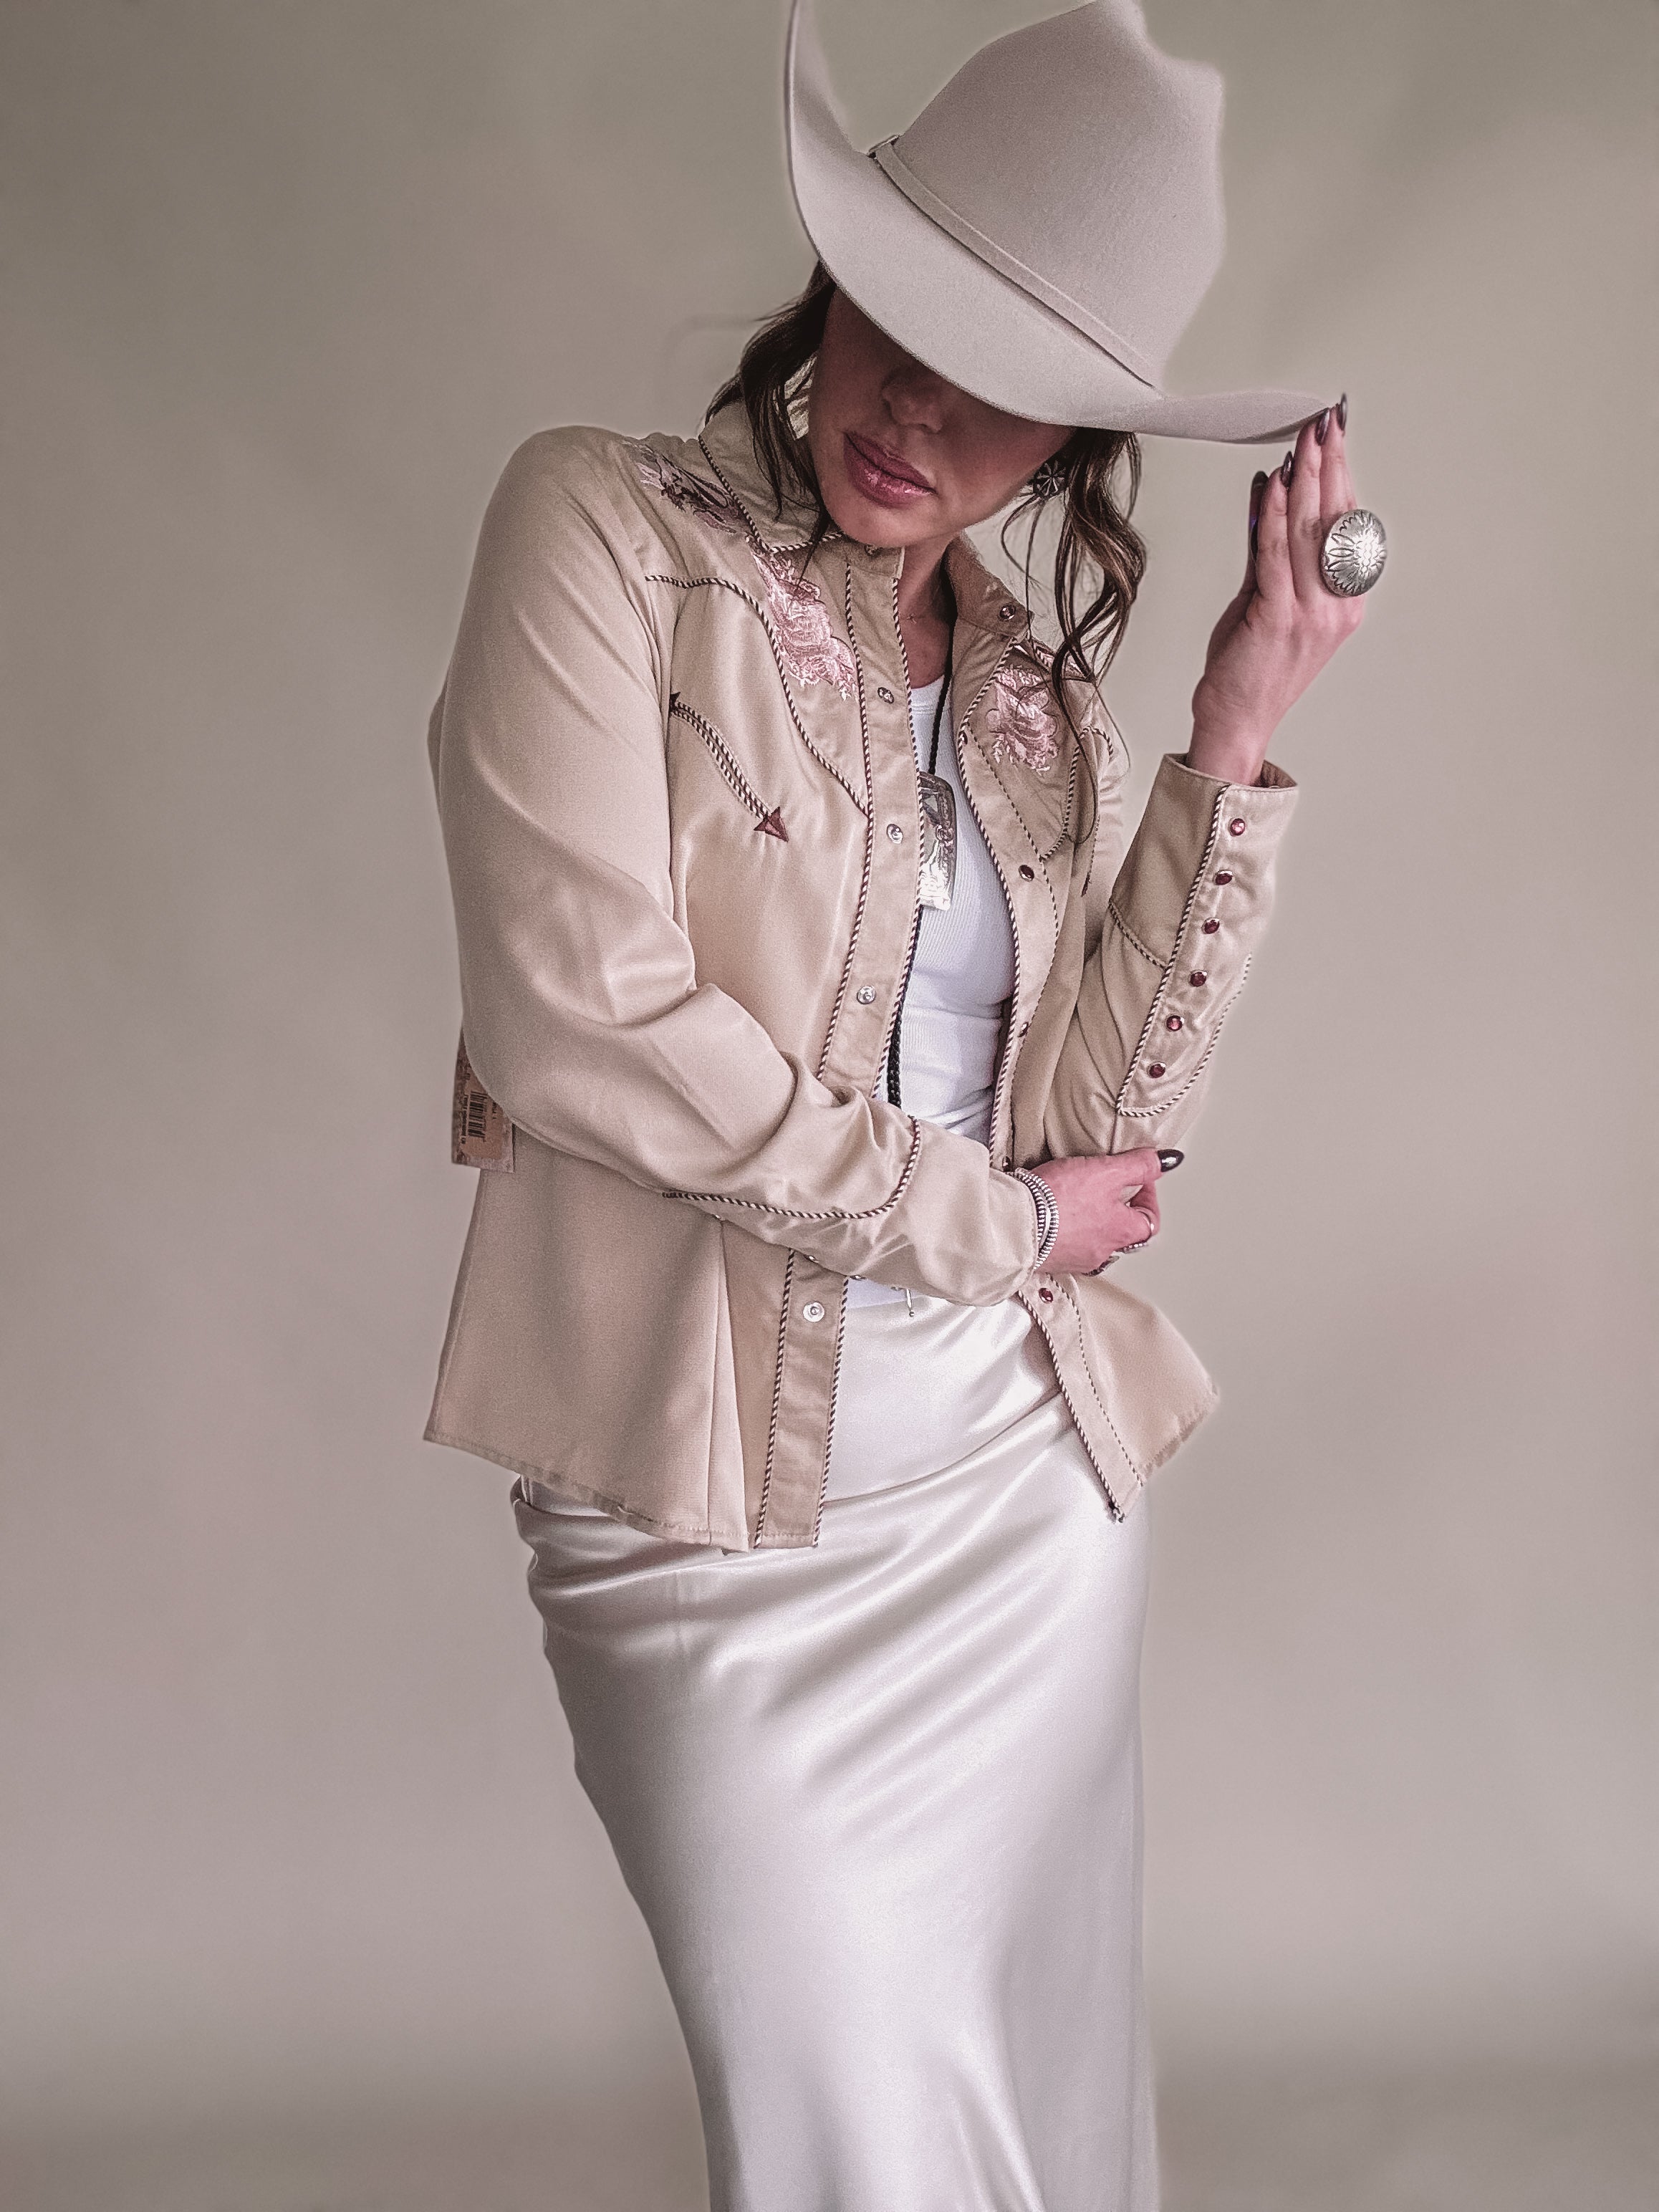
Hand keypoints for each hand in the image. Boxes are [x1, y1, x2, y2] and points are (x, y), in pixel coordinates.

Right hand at [1038, 1148, 1165, 1275]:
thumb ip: (1139, 1165)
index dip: (1149, 1195)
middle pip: (1123, 1229)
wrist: (1016, 1223)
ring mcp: (1076, 1258)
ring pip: (1095, 1237)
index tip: (1139, 1178)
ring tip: (1078, 1195)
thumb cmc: (1059, 1201)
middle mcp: (1103, 1251)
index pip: (1151, 1219)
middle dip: (1119, 1206)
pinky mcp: (1051, 1258)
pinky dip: (1066, 1228)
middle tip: (1108, 1185)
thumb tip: (1166, 1161)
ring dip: (1092, 1218)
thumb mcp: (1107, 1171)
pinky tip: (1054, 1212)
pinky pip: (1067, 1242)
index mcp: (1123, 1232)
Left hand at [1187, 404, 1366, 785]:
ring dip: (1306, 477)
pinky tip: (1275, 483)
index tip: (1335, 436)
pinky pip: (1277, 555)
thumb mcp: (1266, 600)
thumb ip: (1269, 549)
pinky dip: (1276, 514)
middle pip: (1335, 519)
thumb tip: (1270, 491)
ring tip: (1304, 438)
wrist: (1238, 722)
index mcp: (1345, 601)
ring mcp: (1311, 613)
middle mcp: (1336, 605)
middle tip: (1325, 420)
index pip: (1347, 525)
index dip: (1342, 475)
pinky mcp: (1278, 617)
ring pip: (1310, 531)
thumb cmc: (1251, 667)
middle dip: (1329, 463)